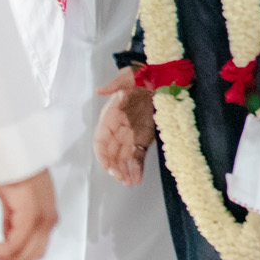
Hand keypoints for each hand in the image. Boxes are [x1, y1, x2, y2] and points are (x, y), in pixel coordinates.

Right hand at [0, 169, 58, 259]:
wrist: (13, 154)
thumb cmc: (14, 173)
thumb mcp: (12, 207)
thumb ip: (11, 226)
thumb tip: (2, 243)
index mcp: (47, 218)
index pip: (35, 252)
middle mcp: (48, 221)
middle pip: (28, 257)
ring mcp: (43, 219)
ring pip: (20, 254)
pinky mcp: (32, 217)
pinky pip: (12, 245)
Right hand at [94, 66, 157, 185]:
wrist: (160, 78)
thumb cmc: (142, 76)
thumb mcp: (128, 77)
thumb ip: (115, 85)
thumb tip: (99, 91)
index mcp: (110, 116)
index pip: (101, 139)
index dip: (102, 153)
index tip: (106, 164)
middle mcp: (118, 129)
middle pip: (112, 153)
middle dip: (115, 166)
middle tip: (120, 178)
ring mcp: (130, 135)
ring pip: (124, 158)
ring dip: (125, 171)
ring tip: (128, 183)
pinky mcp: (143, 138)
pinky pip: (138, 156)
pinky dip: (138, 168)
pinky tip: (137, 179)